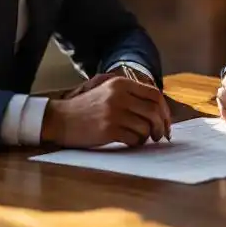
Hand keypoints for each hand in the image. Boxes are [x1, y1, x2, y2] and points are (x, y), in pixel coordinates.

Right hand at [42, 76, 171, 147]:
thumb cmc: (86, 109)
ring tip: (142, 139)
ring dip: (148, 136)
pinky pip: (134, 139)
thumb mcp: (108, 93)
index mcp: (120, 83)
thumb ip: (130, 96)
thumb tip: (159, 112)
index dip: (165, 110)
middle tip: (161, 136)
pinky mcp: (108, 129)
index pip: (154, 94)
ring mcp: (114, 112)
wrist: (59, 119)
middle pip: (154, 111)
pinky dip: (137, 143)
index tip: (166, 122)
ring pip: (146, 127)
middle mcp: (118, 95)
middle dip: (162, 126)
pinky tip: (130, 142)